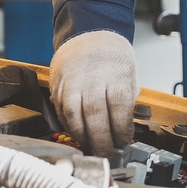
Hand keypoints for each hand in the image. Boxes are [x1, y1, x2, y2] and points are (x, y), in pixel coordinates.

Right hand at [49, 30, 139, 155]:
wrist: (90, 34)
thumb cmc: (113, 57)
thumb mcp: (129, 76)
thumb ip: (125, 102)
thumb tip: (122, 130)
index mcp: (115, 76)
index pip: (118, 110)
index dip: (121, 131)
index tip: (123, 141)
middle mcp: (92, 79)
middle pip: (95, 116)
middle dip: (101, 141)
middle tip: (106, 153)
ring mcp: (71, 82)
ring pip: (73, 116)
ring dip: (82, 136)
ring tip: (90, 147)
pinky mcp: (57, 86)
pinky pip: (61, 112)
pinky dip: (69, 126)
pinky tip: (78, 133)